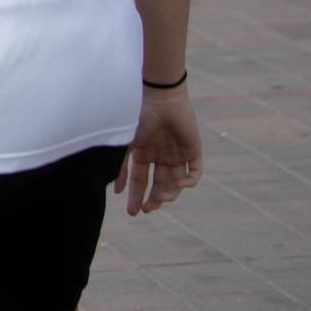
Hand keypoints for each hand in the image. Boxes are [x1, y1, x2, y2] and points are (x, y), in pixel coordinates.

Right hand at [117, 83, 201, 215]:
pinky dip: (188, 182)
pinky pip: (194, 172)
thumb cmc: (138, 118)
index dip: (136, 195)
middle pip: (159, 184)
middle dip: (153, 198)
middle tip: (148, 209)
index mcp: (143, 153)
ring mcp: (178, 153)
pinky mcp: (193, 150)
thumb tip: (116, 190)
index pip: (140, 180)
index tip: (132, 211)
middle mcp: (161, 155)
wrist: (160, 98)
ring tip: (161, 198)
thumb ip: (121, 167)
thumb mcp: (124, 144)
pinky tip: (179, 185)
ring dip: (169, 193)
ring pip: (176, 182)